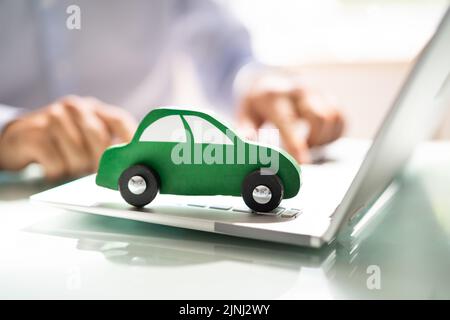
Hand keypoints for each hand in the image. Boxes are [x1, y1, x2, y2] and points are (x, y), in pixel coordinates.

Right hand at [0, 95, 136, 179]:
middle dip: (100, 162)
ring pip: (79, 156)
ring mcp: (52, 117)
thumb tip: (133, 166)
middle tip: (94, 171)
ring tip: (70, 167)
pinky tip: (52, 168)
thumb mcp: (88, 138)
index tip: (135, 160)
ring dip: (76, 170)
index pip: (120, 120)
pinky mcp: (33, 133)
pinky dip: (57, 173)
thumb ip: (110, 145)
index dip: (131, 142)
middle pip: (100, 139)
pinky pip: (56, 164)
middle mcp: (75, 107)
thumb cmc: (62, 142)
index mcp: (94, 108)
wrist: (20, 139)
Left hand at [237, 75, 344, 162]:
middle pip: (319, 117)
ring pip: (333, 117)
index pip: (289, 121)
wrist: (266, 78)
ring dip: (324, 138)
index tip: (303, 163)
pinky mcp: (327, 97)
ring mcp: (315, 92)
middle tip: (301, 151)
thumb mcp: (244, 115)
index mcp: (275, 96)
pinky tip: (321, 139)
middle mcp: (299, 91)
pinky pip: (341, 118)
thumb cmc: (256, 103)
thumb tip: (249, 143)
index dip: (297, 144)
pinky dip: (335, 134)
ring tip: (309, 144)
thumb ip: (246, 131)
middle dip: (314, 140)